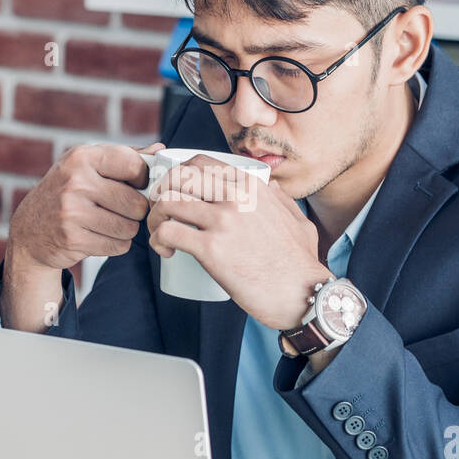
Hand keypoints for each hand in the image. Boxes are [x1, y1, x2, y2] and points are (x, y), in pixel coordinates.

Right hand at [7, 140, 164, 273]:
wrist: (30, 231)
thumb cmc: (66, 193)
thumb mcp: (87, 166)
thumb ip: (124, 157)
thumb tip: (160, 149)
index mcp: (82, 158)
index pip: (133, 165)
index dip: (143, 178)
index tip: (137, 185)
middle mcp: (75, 182)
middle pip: (136, 202)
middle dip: (135, 210)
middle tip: (121, 210)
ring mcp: (72, 212)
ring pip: (130, 227)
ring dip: (126, 229)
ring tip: (109, 223)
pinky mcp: (73, 239)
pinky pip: (118, 246)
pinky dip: (115, 244)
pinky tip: (99, 236)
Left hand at [145, 154, 331, 330]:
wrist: (303, 294)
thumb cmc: (300, 265)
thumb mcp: (298, 220)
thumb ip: (282, 201)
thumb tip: (272, 188)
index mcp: (252, 187)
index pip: (201, 163)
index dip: (178, 175)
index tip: (175, 193)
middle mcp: (236, 196)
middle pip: (178, 177)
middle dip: (161, 191)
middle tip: (161, 213)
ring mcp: (222, 221)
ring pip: (167, 201)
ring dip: (155, 217)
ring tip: (159, 234)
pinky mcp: (211, 249)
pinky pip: (167, 232)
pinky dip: (156, 240)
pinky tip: (164, 250)